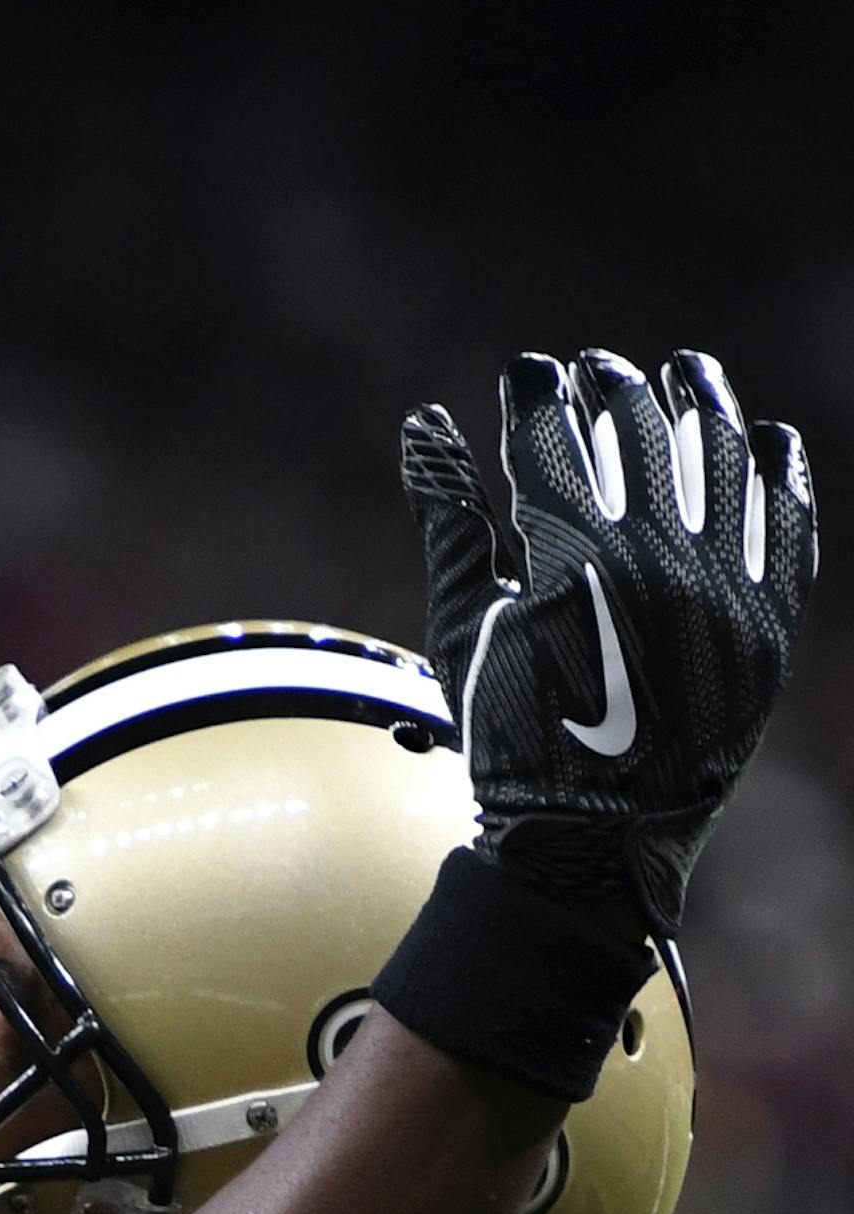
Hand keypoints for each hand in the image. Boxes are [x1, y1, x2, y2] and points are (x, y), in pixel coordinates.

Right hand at [402, 348, 815, 934]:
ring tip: (686, 374)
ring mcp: (719, 596)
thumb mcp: (464, 632)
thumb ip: (450, 523)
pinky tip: (764, 437)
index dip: (537, 393)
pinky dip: (779, 471)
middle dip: (613, 388)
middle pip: (638, 433)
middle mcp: (649, 568)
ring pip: (721, 461)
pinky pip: (789, 524)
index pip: (551, 437)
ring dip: (702, 404)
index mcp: (563, 565)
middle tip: (600, 371)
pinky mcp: (768, 628)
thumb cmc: (512, 738)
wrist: (592, 843)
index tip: (530, 373)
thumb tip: (424, 425)